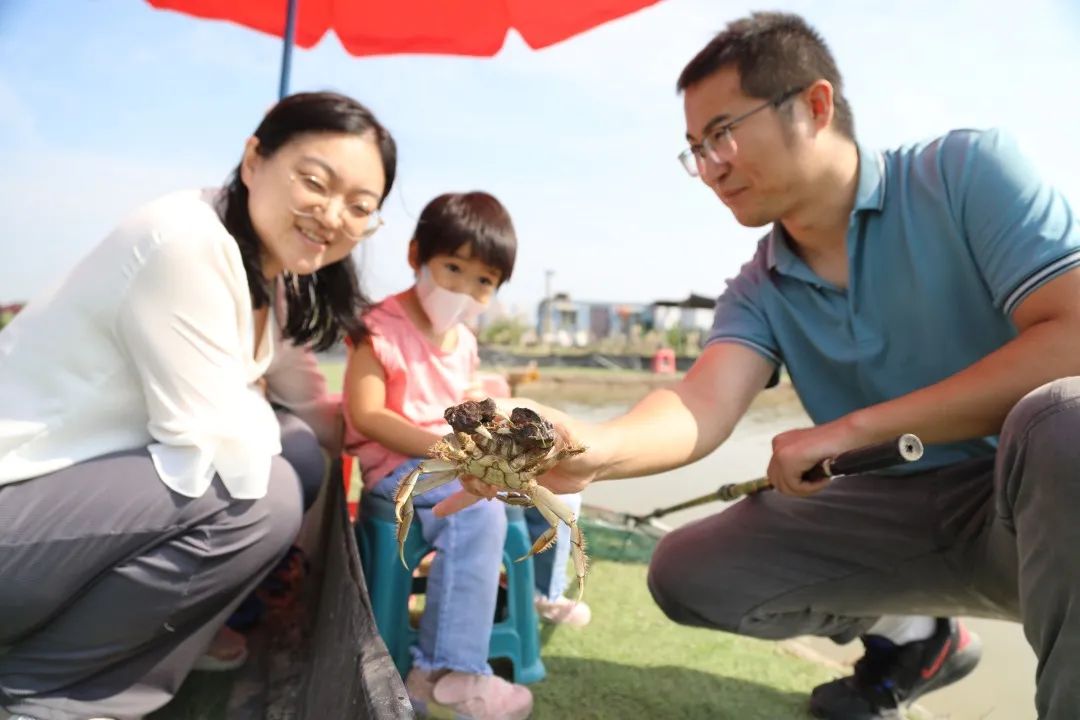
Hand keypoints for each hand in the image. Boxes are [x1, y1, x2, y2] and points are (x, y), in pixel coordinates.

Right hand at [433, 415, 601, 516]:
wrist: (597, 461)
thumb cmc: (581, 438)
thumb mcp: (558, 430)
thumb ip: (529, 422)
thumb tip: (485, 399)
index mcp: (509, 418)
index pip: (472, 423)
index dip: (462, 437)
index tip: (464, 454)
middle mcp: (501, 437)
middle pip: (468, 450)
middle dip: (466, 467)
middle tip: (482, 483)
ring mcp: (503, 459)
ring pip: (472, 470)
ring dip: (468, 484)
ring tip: (483, 494)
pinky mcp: (508, 480)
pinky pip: (482, 489)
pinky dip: (462, 499)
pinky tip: (441, 510)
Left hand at [766, 419, 860, 496]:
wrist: (851, 433)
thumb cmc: (837, 446)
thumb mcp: (809, 457)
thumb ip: (796, 467)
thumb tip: (788, 487)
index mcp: (781, 443)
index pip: (777, 476)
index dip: (797, 485)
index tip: (816, 479)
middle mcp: (778, 444)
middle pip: (778, 483)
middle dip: (799, 489)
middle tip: (819, 482)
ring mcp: (781, 450)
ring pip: (785, 487)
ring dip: (806, 489)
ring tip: (823, 479)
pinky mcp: (789, 457)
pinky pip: (794, 485)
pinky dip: (811, 487)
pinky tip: (824, 478)